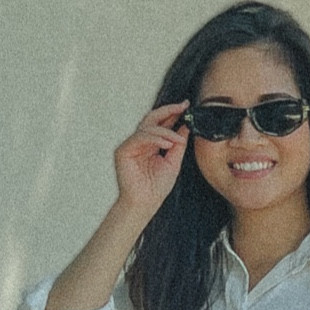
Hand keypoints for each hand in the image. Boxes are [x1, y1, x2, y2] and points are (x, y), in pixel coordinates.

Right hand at [112, 103, 188, 221]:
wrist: (145, 204)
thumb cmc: (156, 187)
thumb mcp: (173, 162)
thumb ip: (178, 144)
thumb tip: (186, 126)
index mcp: (151, 144)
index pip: (161, 124)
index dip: (172, 113)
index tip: (186, 105)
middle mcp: (139, 142)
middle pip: (152, 119)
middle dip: (168, 111)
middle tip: (182, 107)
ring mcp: (130, 145)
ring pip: (147, 128)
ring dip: (165, 132)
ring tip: (177, 140)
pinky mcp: (123, 151)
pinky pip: (139, 138)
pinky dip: (154, 139)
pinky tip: (166, 144)